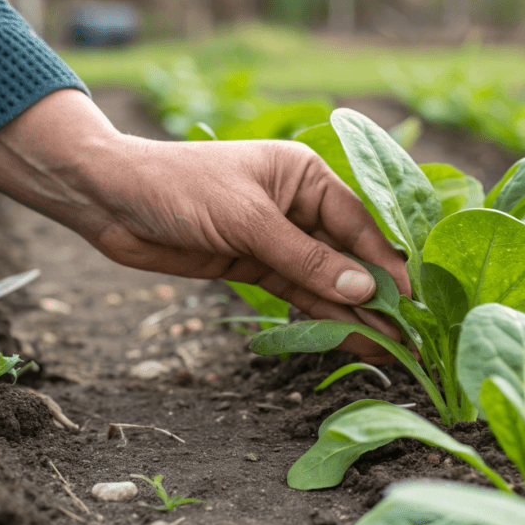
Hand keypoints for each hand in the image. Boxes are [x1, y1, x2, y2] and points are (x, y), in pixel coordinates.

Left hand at [0, 89, 410, 362]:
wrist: (109, 200)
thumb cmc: (179, 187)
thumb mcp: (247, 220)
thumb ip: (305, 258)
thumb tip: (364, 291)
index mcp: (306, 176)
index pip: (359, 224)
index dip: (386, 263)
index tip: (414, 299)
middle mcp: (300, 207)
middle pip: (348, 256)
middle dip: (376, 295)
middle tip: (410, 335)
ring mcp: (279, 239)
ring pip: (326, 282)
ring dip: (355, 314)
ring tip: (391, 348)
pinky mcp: (257, 267)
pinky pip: (299, 295)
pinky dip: (323, 317)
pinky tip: (352, 339)